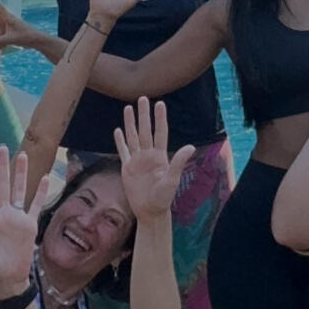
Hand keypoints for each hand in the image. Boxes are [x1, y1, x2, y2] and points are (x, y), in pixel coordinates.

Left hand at [0, 146, 49, 294]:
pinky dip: (41, 192)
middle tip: (2, 148)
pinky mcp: (29, 225)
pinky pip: (36, 205)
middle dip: (2, 167)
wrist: (9, 279)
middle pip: (2, 185)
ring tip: (22, 155)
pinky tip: (45, 178)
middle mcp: (3, 214)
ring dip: (20, 174)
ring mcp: (17, 218)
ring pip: (19, 190)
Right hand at [117, 97, 195, 220]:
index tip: (159, 103)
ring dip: (130, 123)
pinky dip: (120, 141)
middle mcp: (148, 155)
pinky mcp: (127, 168)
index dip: (160, 118)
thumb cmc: (164, 198)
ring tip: (128, 108)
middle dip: (143, 115)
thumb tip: (190, 147)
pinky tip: (118, 130)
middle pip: (145, 130)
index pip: (160, 132)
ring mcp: (137, 160)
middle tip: (142, 98)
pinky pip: (123, 151)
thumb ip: (179, 162)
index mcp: (160, 156)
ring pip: (133, 137)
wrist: (150, 211)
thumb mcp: (172, 180)